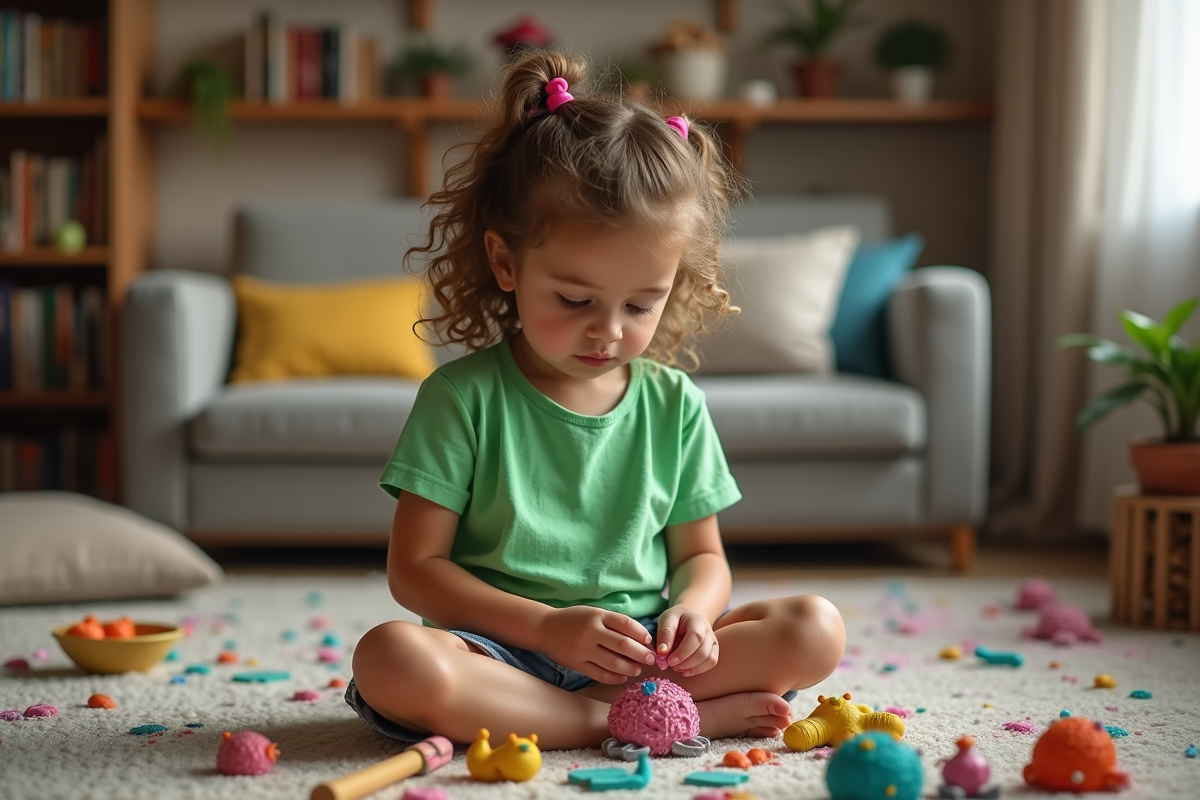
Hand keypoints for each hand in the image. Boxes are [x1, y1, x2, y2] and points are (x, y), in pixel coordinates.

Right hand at [538, 606, 656, 684]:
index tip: (649, 641)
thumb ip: (614, 623)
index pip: (626, 624)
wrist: (545, 628)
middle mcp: (591, 631)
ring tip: (638, 669)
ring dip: (630, 667)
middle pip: (623, 645)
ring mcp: (583, 649)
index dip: (642, 634)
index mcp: (597, 616)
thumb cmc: (575, 620)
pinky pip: (600, 674)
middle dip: (641, 654)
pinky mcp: (577, 664)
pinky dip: (615, 677)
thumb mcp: (594, 613)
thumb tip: (641, 638)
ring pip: (613, 662)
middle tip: (651, 659)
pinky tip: (622, 677)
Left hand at [656, 605, 718, 676]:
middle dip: (685, 663)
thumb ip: (664, 634)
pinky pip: (711, 663)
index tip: (668, 660)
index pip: (695, 637)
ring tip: (676, 667)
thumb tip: (662, 652)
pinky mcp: (714, 650)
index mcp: (696, 620)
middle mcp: (708, 631)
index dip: (682, 652)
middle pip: (703, 651)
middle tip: (670, 664)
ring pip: (709, 659)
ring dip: (692, 668)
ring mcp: (713, 641)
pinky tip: (685, 671)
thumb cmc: (676, 619)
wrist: (689, 617)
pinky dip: (698, 670)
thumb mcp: (666, 619)